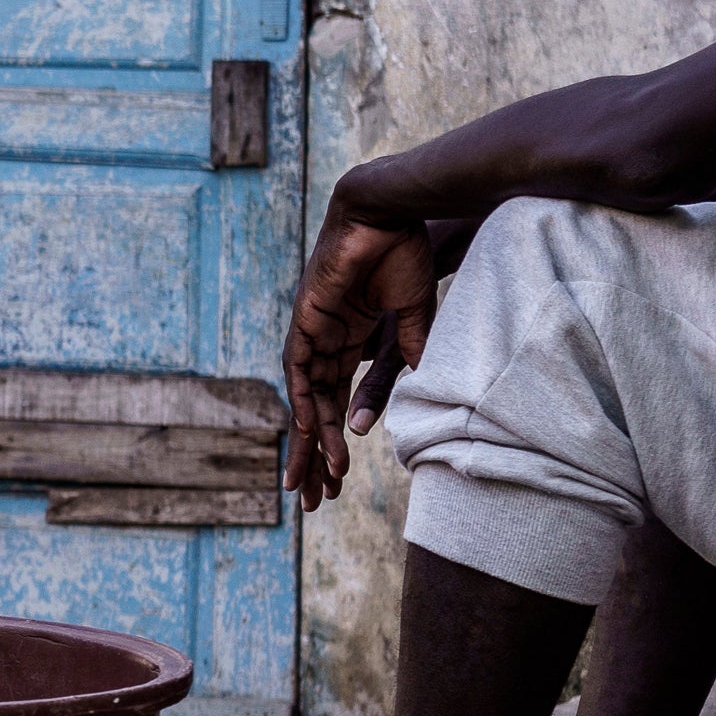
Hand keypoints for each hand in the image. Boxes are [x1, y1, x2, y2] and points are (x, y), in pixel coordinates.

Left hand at [282, 208, 442, 510]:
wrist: (394, 213)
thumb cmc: (407, 258)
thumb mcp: (414, 322)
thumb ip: (408, 359)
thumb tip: (408, 401)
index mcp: (348, 346)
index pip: (336, 407)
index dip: (335, 445)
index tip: (337, 483)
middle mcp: (325, 344)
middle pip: (313, 411)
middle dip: (313, 457)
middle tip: (310, 502)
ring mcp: (313, 330)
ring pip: (305, 396)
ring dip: (309, 439)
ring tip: (315, 479)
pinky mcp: (309, 314)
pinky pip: (301, 363)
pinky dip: (305, 397)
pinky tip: (310, 428)